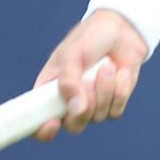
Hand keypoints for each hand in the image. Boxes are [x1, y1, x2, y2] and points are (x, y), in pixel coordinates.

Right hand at [31, 8, 148, 141]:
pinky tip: (120, 72)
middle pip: (73, 126)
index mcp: (49, 90)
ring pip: (97, 117)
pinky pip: (115, 111)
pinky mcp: (113, 103)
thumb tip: (76, 109)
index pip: (37, 121)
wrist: (122, 29)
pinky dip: (120, 91)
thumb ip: (69, 81)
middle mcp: (69, 101)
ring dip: (104, 91)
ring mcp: (92, 104)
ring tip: (106, 67)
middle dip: (84, 108)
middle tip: (88, 82)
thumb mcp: (73, 53)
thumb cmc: (90, 38)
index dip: (42, 130)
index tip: (53, 123)